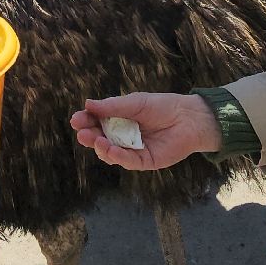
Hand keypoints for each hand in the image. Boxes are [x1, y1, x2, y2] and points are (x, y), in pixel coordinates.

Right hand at [70, 93, 220, 171]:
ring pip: (111, 154)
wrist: (189, 117)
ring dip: (101, 148)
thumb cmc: (162, 106)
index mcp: (119, 120)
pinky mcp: (145, 161)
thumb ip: (113, 106)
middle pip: (101, 139)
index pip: (97, 123)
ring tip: (96, 140)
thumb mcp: (135, 102)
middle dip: (89, 136)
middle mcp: (123, 137)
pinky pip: (128, 162)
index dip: (86, 121)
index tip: (76, 119)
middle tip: (82, 132)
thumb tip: (88, 104)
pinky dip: (118, 157)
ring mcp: (133, 150)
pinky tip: (111, 150)